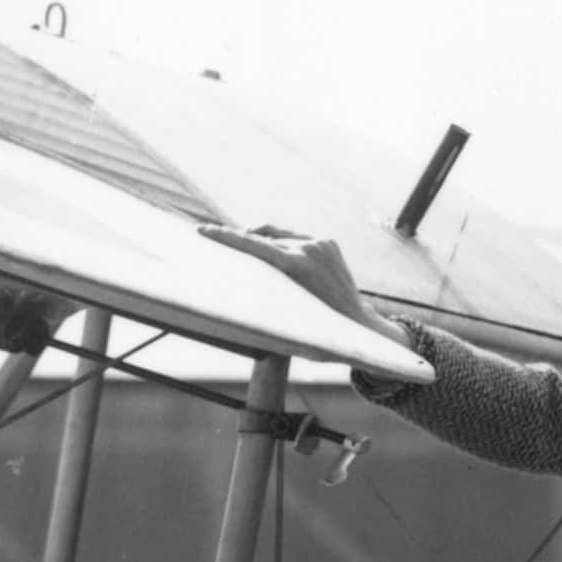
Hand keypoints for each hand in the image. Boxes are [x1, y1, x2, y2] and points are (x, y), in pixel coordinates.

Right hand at [195, 221, 411, 344]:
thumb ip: (262, 293)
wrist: (358, 325)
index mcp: (296, 264)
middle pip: (262, 236)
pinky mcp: (328, 241)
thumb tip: (234, 285)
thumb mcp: (285, 314)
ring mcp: (320, 242)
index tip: (202, 230)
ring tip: (255, 261)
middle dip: (240, 239)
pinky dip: (285, 248)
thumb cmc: (319, 331)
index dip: (224, 236)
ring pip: (279, 236)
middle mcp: (309, 248)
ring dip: (265, 245)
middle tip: (217, 238)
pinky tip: (284, 266)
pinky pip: (296, 240)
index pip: (251, 244)